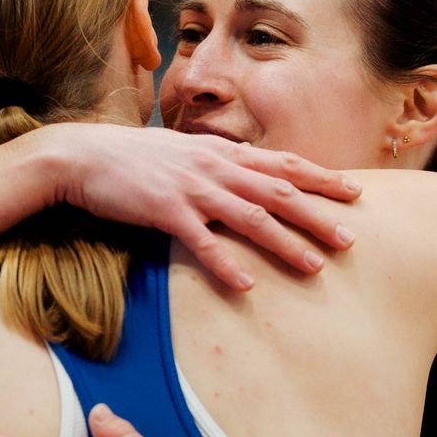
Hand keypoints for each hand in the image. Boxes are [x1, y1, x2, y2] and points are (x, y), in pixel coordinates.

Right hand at [37, 122, 359, 290]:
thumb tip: (244, 169)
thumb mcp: (183, 150)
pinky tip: (247, 285)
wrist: (81, 155)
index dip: (320, 177)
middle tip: (350, 238)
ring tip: (314, 267)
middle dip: (318, 215)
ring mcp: (192, 189)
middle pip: (278, 192)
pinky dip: (226, 265)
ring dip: (285, 243)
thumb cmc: (132, 157)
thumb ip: (216, 161)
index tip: (354, 191)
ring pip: (250, 217)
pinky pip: (202, 243)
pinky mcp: (166, 211)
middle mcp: (215, 167)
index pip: (282, 163)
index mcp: (221, 152)